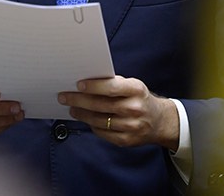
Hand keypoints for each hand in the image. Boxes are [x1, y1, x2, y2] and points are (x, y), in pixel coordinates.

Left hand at [58, 76, 179, 150]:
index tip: (78, 85)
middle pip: (102, 105)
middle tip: (64, 97)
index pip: (112, 87)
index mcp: (136, 90)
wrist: (159, 121)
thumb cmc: (140, 99)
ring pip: (99, 120)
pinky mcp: (126, 140)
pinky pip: (102, 133)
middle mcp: (135, 108)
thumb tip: (86, 83)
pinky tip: (86, 119)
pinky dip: (91, 125)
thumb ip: (113, 84)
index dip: (94, 86)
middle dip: (79, 100)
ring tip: (72, 108)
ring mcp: (131, 126)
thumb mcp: (132, 86)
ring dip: (82, 114)